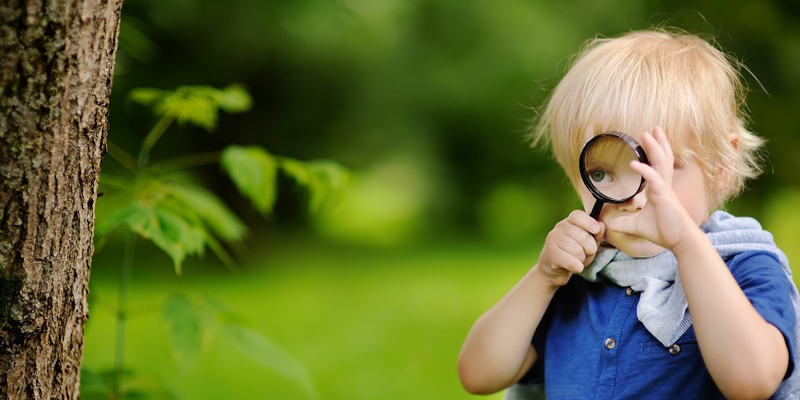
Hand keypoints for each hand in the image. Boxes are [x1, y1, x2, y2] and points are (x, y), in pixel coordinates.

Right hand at [536, 210, 604, 286]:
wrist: (553, 269)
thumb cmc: (573, 254)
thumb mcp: (588, 244)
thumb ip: (596, 234)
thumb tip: (601, 225)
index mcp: (569, 221)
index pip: (578, 216)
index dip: (589, 222)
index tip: (596, 230)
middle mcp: (559, 227)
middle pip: (584, 236)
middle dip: (591, 249)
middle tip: (586, 253)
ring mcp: (553, 239)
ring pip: (578, 251)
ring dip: (582, 259)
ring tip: (577, 260)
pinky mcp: (550, 254)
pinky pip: (571, 262)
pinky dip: (577, 267)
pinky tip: (574, 267)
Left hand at [606, 127, 694, 249]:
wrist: (680, 241)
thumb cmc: (664, 231)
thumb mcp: (638, 227)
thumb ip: (625, 223)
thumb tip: (611, 225)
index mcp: (659, 189)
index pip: (657, 166)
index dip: (654, 153)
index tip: (648, 141)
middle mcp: (664, 186)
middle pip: (662, 159)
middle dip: (657, 143)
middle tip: (651, 130)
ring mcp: (665, 190)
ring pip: (662, 163)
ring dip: (654, 148)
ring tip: (648, 134)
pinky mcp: (665, 197)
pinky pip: (654, 179)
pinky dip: (644, 170)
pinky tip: (634, 164)